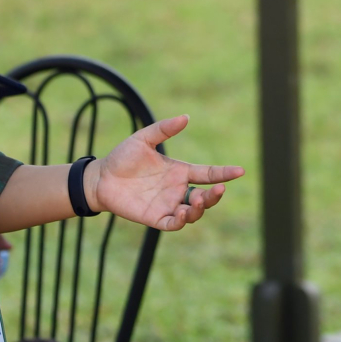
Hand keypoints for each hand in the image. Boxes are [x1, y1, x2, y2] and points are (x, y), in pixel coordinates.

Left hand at [91, 114, 244, 231]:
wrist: (101, 178)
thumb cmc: (123, 157)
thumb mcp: (143, 138)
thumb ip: (163, 129)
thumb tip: (186, 117)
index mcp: (179, 171)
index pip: (208, 173)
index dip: (224, 173)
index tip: (240, 171)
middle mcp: (177, 190)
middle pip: (205, 197)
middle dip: (215, 196)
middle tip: (218, 190)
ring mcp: (168, 205)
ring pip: (193, 213)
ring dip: (199, 209)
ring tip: (197, 200)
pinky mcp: (155, 218)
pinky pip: (173, 224)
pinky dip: (181, 221)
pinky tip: (181, 213)